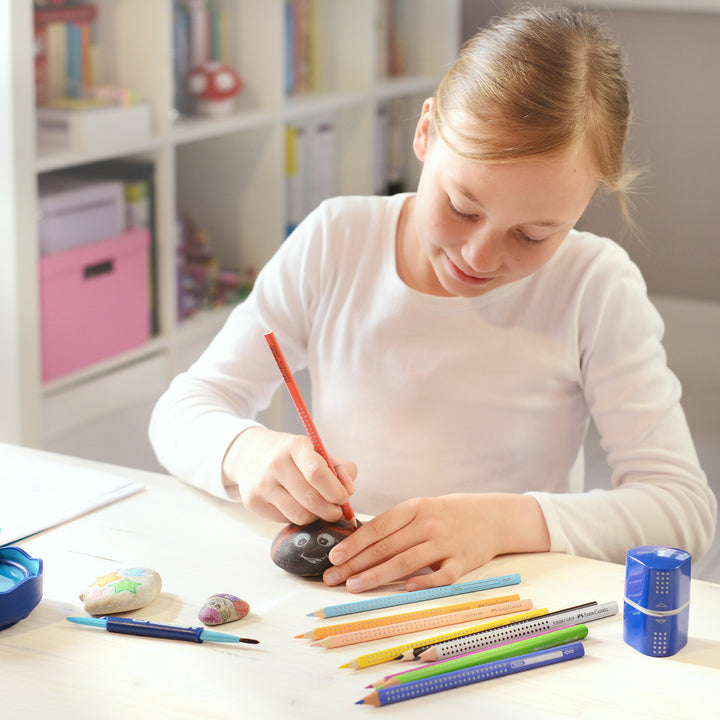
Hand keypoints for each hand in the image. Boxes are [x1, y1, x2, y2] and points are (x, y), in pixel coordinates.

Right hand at [222, 426, 356, 524]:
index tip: (344, 497)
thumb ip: (342, 469)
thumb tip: (350, 491)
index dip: (335, 491)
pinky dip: (298, 518)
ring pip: (299, 515)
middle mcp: (275, 464)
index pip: (317, 473)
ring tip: (319, 510)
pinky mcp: (252, 501)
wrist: (251, 454)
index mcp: (295, 446)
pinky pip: (285, 520)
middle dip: (331, 511)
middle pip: (311, 499)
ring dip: (316, 517)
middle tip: (336, 511)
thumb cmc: (294, 455)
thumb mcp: (319, 453)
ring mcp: (262, 484)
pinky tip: (298, 507)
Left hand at [323, 493, 549, 591]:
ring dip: (377, 575)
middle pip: (387, 547)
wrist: (492, 516)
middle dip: (356, 564)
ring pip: (406, 562)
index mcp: (415, 508)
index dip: (355, 543)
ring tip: (355, 586)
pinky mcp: (463, 562)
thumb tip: (356, 541)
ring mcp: (446, 543)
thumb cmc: (447, 514)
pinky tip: (404, 589)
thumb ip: (395, 524)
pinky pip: (441, 576)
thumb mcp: (421, 509)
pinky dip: (423, 583)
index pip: (378, 527)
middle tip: (333, 578)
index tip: (334, 557)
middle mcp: (428, 524)